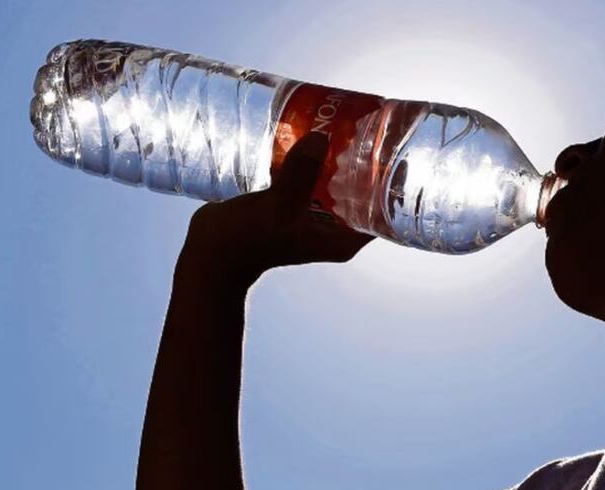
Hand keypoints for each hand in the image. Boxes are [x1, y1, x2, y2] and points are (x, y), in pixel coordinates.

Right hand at [180, 131, 375, 287]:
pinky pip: (311, 178)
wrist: (209, 254)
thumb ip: (299, 174)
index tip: (395, 150)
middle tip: (367, 125)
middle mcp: (333, 229)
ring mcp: (312, 216)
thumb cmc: (246, 241)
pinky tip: (311, 132)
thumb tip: (321, 139)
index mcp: (342, 239)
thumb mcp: (277, 206)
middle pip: (360, 191)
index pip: (382, 210)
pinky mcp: (292, 204)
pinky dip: (312, 160)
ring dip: (337, 157)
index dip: (391, 182)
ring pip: (334, 181)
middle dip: (364, 162)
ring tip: (342, 121)